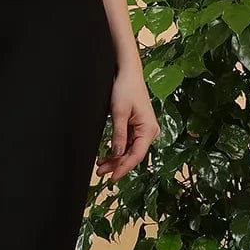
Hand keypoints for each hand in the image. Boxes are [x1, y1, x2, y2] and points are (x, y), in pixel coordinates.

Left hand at [96, 62, 158, 182]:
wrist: (127, 72)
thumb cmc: (125, 88)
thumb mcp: (118, 113)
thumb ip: (118, 135)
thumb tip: (118, 155)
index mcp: (148, 129)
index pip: (137, 155)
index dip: (124, 168)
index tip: (113, 177)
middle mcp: (149, 131)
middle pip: (133, 155)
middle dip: (117, 165)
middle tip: (100, 173)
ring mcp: (143, 130)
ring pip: (129, 150)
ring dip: (115, 159)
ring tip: (100, 166)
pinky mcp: (137, 127)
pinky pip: (128, 143)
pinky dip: (117, 150)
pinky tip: (106, 156)